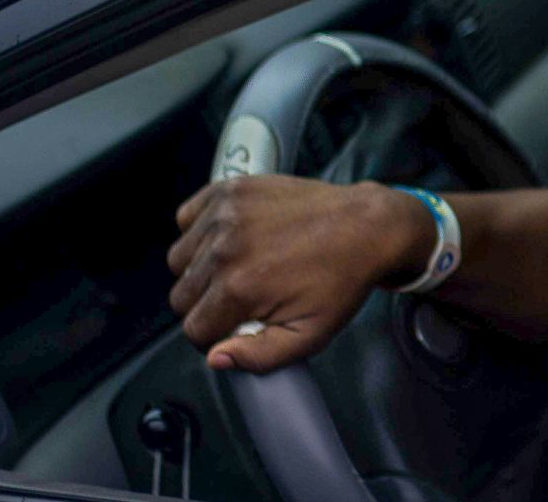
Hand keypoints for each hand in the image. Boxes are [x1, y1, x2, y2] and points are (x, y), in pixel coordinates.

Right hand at [167, 175, 429, 372]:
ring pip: (180, 259)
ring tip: (238, 266)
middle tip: (243, 296)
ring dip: (201, 268)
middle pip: (182, 296)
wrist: (367, 226)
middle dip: (208, 304)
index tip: (237, 324)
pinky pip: (187, 218)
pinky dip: (200, 230)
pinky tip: (231, 238)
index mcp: (239, 288)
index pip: (193, 329)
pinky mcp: (231, 189)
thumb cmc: (342, 279)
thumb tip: (216, 357)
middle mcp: (224, 249)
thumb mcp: (310, 334)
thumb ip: (259, 356)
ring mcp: (225, 214)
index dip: (215, 334)